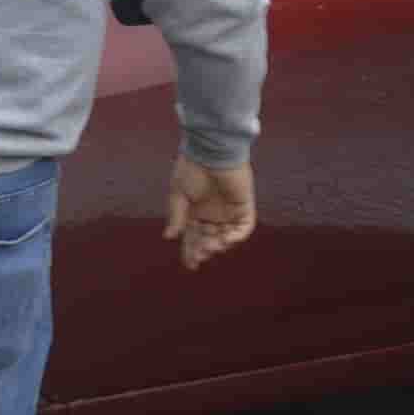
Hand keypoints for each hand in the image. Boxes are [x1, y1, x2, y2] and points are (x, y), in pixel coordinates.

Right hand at [164, 155, 257, 270]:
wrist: (210, 149)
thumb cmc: (192, 167)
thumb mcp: (178, 193)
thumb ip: (177, 216)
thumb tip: (169, 237)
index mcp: (196, 211)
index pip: (194, 236)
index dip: (192, 251)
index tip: (190, 265)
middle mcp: (213, 213)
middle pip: (209, 239)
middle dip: (204, 250)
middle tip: (199, 256)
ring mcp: (229, 210)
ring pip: (226, 236)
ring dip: (219, 245)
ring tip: (209, 246)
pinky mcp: (244, 205)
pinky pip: (244, 227)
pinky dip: (236, 236)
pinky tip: (225, 239)